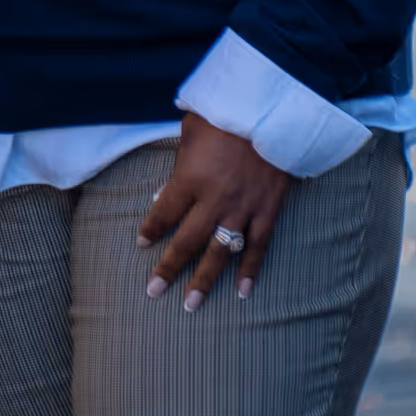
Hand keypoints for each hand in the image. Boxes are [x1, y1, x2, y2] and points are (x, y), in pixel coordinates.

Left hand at [138, 112, 289, 308]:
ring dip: (204, 279)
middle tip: (154, 290)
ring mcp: (243, 209)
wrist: (274, 111)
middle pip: (187, 241)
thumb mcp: (191, 130)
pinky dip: (250, 270)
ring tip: (191, 304)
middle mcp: (214, 200)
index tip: (141, 245)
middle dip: (168, 268)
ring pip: (220, 252)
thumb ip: (177, 163)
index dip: (150, 230)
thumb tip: (162, 196)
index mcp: (190, 178)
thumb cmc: (227, 115)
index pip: (163, 212)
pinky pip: (257, 247)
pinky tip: (241, 291)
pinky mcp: (268, 211)